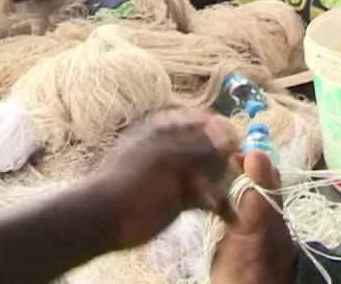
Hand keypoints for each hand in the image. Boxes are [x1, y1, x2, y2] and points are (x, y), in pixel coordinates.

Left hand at [88, 109, 240, 249]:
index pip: (209, 121)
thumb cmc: (132, 181)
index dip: (225, 133)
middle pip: (216, 149)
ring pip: (215, 174)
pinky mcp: (183, 199)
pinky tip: (228, 215)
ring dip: (225, 186)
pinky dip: (220, 205)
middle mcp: (179, 148)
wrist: (105, 218)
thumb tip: (231, 142)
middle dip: (227, 163)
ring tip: (221, 199)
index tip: (236, 150)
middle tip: (228, 178)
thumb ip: (201, 148)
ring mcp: (182, 174)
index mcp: (170, 129)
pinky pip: (209, 198)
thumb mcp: (167, 158)